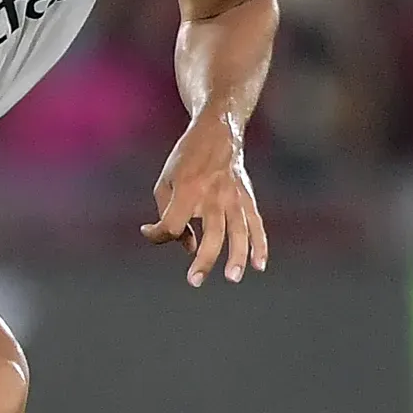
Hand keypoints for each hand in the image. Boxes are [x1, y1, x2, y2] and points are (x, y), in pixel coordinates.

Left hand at [140, 117, 268, 287]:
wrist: (217, 132)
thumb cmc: (186, 160)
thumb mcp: (165, 181)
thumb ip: (168, 214)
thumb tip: (186, 247)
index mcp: (187, 189)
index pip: (172, 224)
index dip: (159, 234)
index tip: (153, 232)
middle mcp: (213, 195)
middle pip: (211, 233)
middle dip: (203, 259)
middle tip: (194, 281)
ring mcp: (233, 197)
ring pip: (239, 231)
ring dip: (237, 256)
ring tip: (233, 277)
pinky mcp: (247, 197)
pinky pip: (256, 224)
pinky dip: (260, 244)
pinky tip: (259, 265)